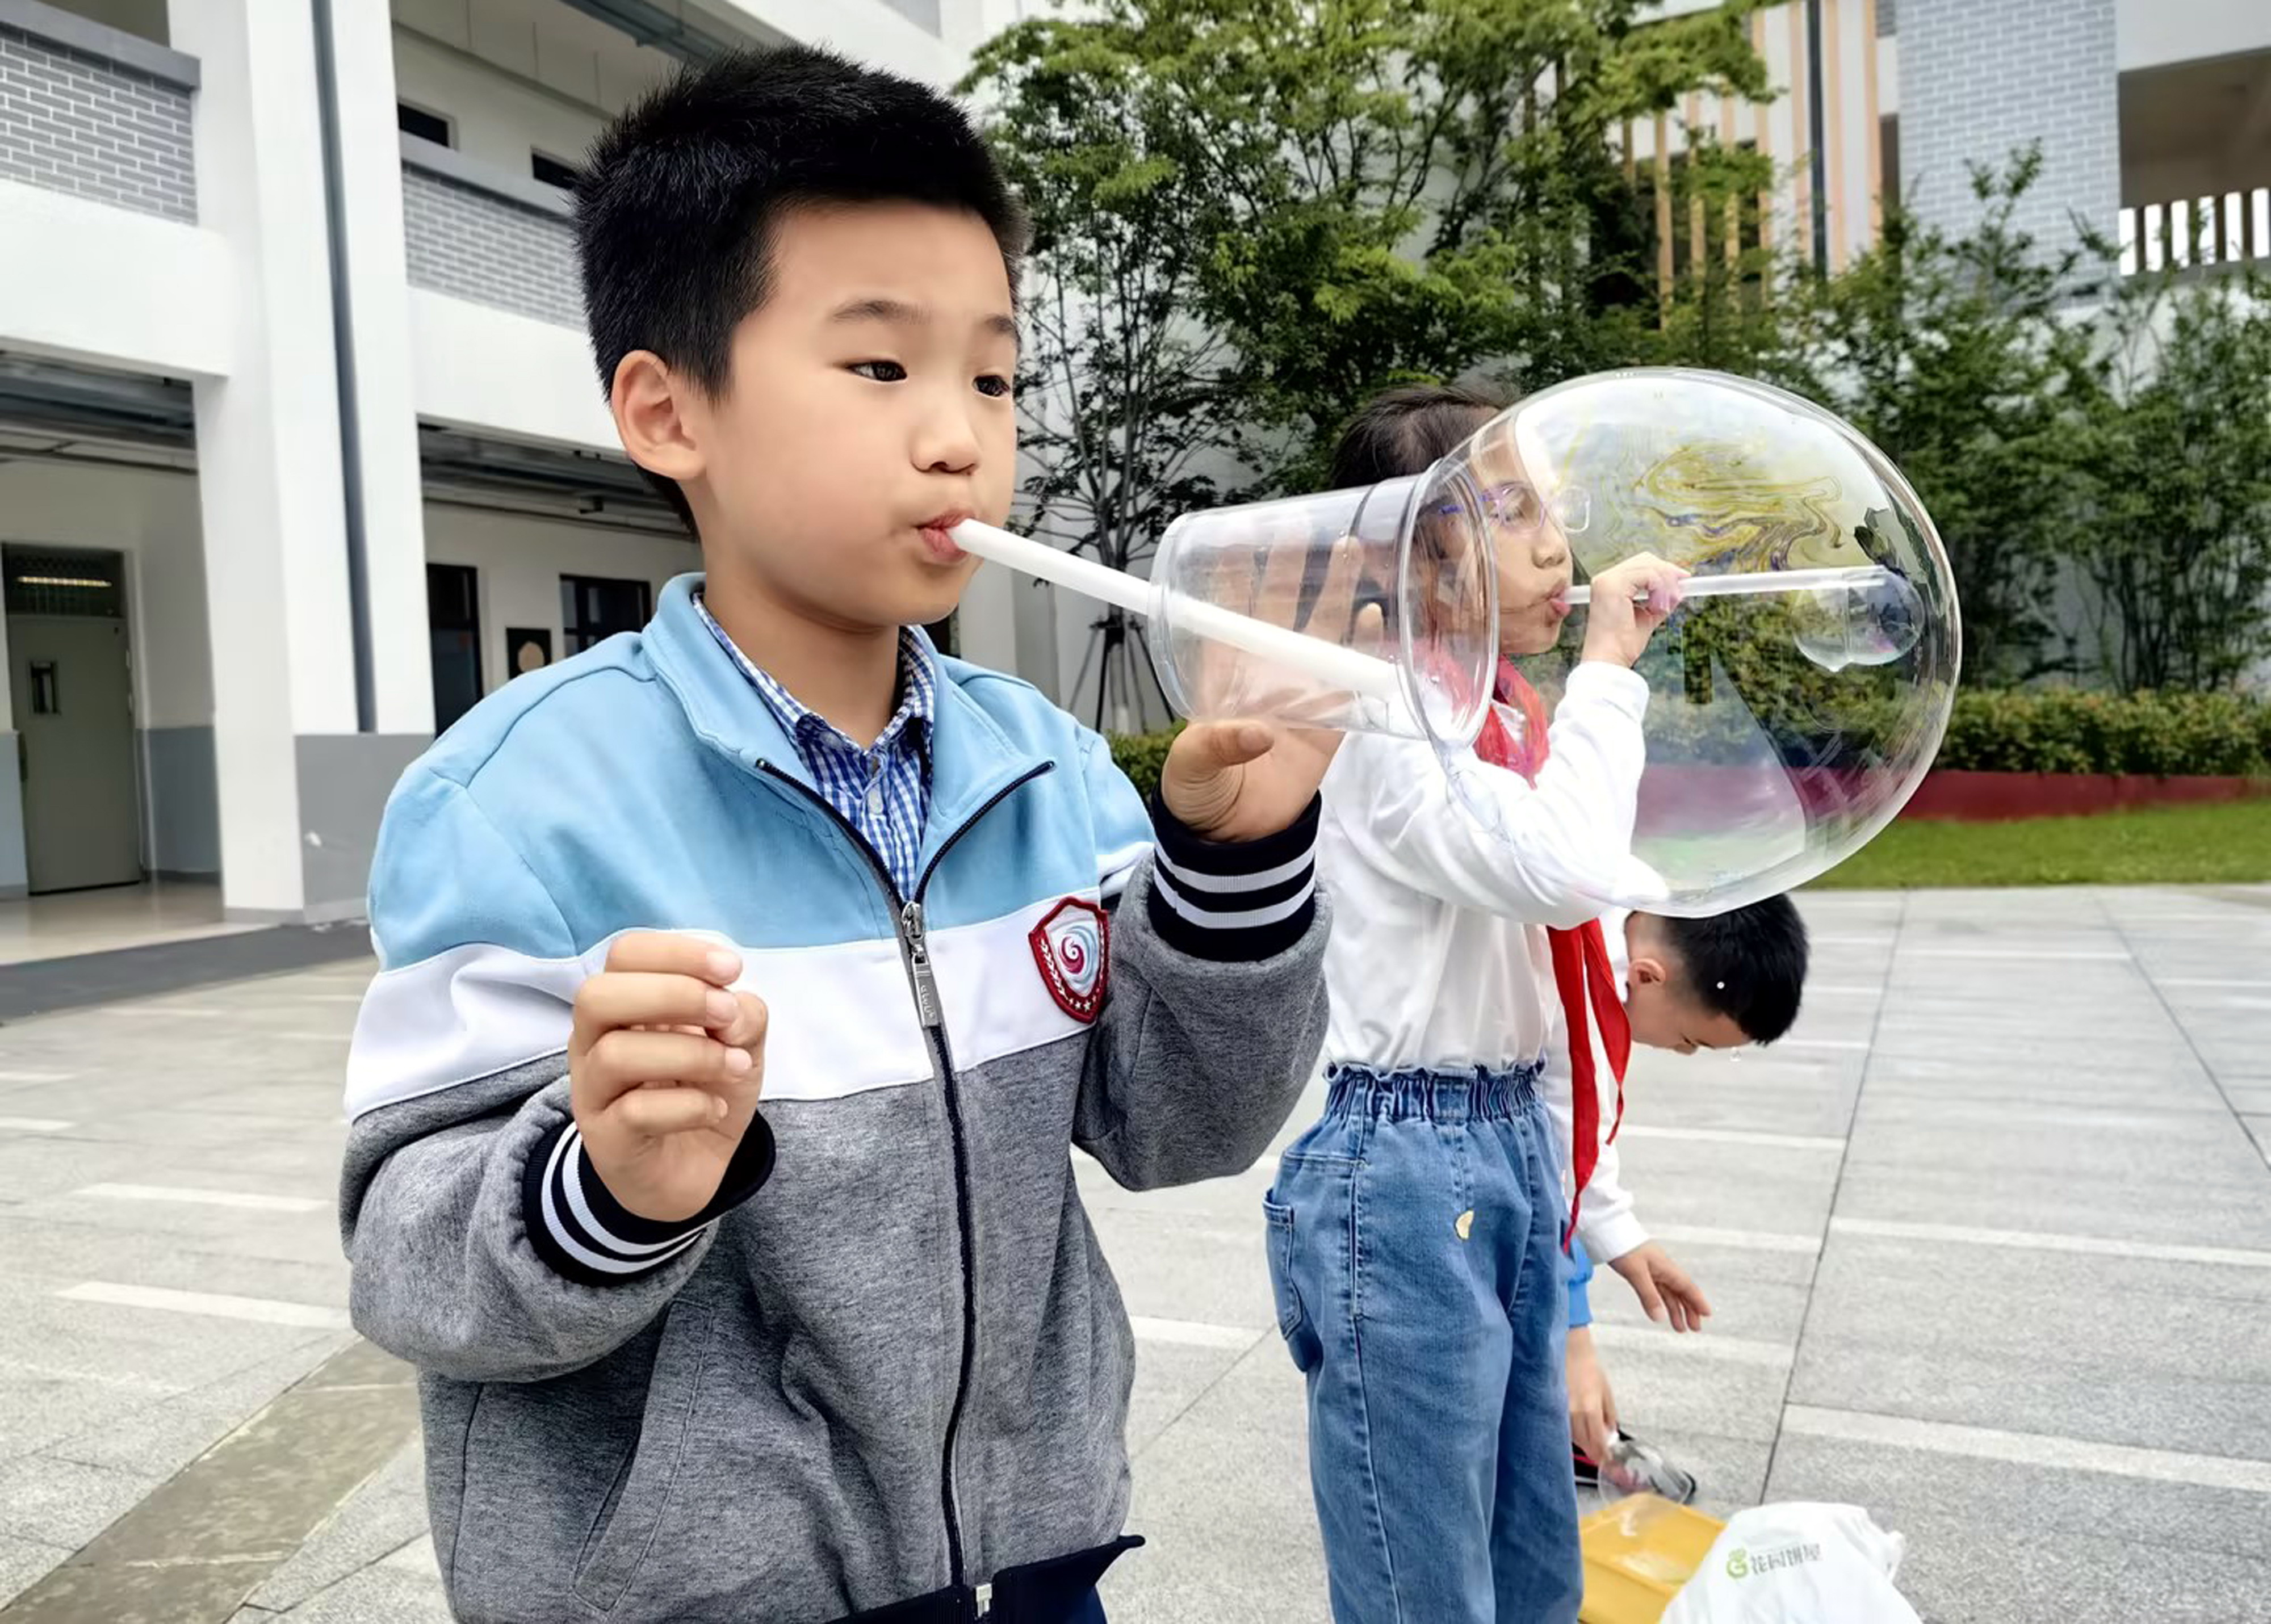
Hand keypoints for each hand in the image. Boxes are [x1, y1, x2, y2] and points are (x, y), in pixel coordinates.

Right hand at [569, 933, 768, 1223]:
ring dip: (692, 1054)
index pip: (626, 955)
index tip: (732, 969)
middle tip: (726, 1014)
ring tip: (735, 1066)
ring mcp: (593, 1093)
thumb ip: (742, 1016)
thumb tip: (732, 1009)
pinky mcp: (605, 1140)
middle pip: (597, 996)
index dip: (677, 952)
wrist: (690, 1173)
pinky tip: (716, 1111)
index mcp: (623, 1006)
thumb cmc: (705, 1092)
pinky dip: (689, 1106)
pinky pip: (635, 1112)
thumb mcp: (739, 1045)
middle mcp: (593, 1042)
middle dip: (673, 994)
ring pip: (615, 1055)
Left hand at [1159, 531, 1380, 841]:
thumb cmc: (1201, 793)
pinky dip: (1364, 648)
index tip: (1240, 534)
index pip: (1227, 612)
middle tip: (1302, 524)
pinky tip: (1373, 617)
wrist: (1240, 838)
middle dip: (1290, 567)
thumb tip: (1256, 732)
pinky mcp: (1329, 719)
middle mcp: (1263, 672)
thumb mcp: (1190, 769)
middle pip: (1278, 608)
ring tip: (1349, 550)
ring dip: (1334, 592)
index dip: (1233, 575)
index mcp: (1221, 674)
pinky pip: (1350, 677)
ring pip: (1320, 631)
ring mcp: (1299, 691)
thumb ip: (1213, 747)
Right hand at [1565, 1325, 1619, 1465]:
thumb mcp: (1606, 1390)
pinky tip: (1574, 1432)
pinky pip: (1560, 1426)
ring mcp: (1559, 1409)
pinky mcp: (1550, 1405)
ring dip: (1581, 1444)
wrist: (1567, 1348)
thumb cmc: (1587, 1365)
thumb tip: (1611, 1432)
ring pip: (1570, 1437)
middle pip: (1583, 1443)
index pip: (1597, 1441)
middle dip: (1593, 1453)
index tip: (1608, 1463)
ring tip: (1589, 1445)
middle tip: (1600, 1459)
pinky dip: (1569, 1433)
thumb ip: (1610, 1414)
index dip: (1603, 1455)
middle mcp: (1573, 1412)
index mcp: (1589, 1408)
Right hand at [1579, 551, 1688, 668]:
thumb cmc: (1622, 644)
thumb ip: (1661, 601)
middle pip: (1646, 560)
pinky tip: (1660, 605)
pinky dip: (1660, 588)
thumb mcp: (1647, 617)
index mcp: (1609, 584)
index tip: (1682, 580)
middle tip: (1682, 587)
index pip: (1641, 565)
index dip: (1664, 569)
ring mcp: (1607, 580)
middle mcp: (1605, 578)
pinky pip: (1648, 575)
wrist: (1609, 659)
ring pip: (1649, 565)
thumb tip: (1679, 590)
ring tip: (1668, 604)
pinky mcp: (1613, 585)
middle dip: (1669, 572)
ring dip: (1666, 583)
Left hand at [1607, 1242, 1711, 1332]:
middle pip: (1681, 1291)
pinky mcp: (1643, 1271)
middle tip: (1695, 1328)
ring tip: (1680, 1328)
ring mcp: (1653, 1270)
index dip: (1697, 1301)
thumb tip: (1659, 1318)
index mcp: (1666, 1267)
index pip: (1687, 1287)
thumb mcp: (1636, 1273)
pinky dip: (1662, 1302)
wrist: (1609, 1230)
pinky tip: (1662, 1311)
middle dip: (1689, 1310)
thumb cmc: (1623, 1247)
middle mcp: (1663, 1269)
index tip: (1707, 1314)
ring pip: (1669, 1292)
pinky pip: (1658, 1290)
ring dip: (1676, 1309)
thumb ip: (1648, 1296)